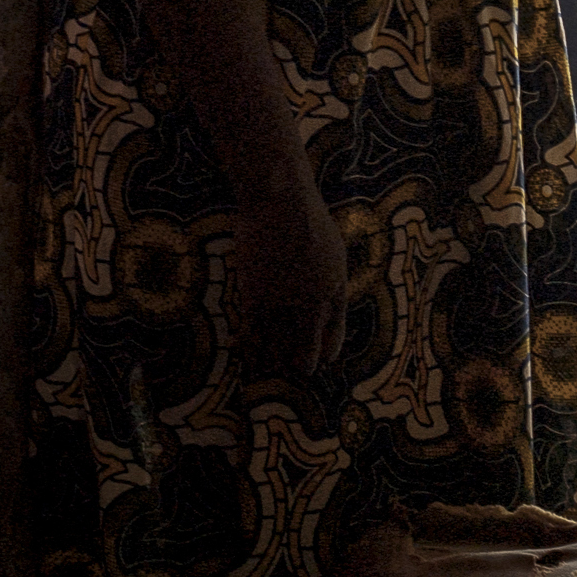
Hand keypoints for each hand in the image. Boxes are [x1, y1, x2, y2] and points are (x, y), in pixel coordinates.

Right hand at [227, 182, 348, 379]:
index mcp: (336, 298)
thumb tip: (328, 298)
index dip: (323, 355)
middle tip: (289, 372)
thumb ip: (333, 281)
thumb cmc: (311, 219)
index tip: (316, 361)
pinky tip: (241, 351)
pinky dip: (246, 348)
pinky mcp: (255, 302)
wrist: (282, 205)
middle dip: (298, 366)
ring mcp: (283, 309)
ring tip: (262, 369)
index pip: (333, 341)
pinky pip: (250, 337)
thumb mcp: (336, 253)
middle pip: (305, 355)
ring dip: (270, 362)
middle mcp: (312, 311)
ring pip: (275, 352)